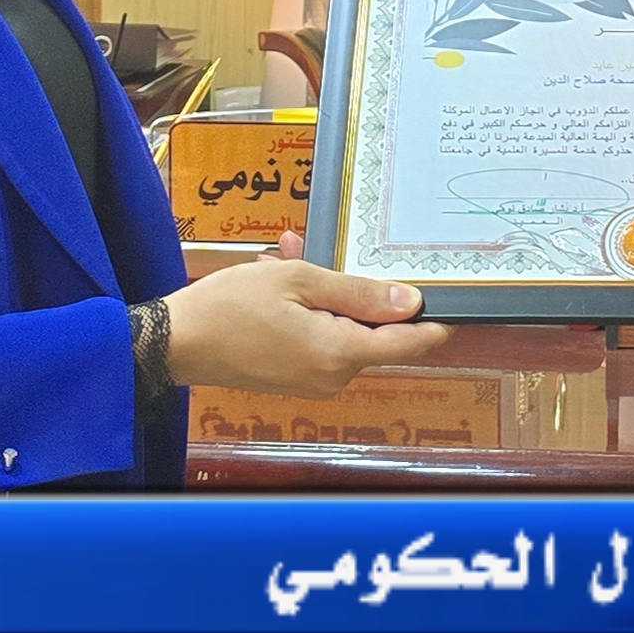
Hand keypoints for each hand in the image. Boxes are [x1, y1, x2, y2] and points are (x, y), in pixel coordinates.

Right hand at [162, 250, 453, 397]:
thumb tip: (410, 303)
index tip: (457, 299)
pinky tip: (283, 276)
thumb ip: (358, 293)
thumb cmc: (230, 307)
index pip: (409, 343)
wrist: (176, 343)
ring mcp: (314, 379)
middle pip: (374, 331)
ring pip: (344, 328)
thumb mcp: (298, 282)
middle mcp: (333, 375)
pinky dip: (310, 309)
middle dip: (358, 289)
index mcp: (339, 353)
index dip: (436, 321)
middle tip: (329, 253)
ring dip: (327, 293)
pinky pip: (320, 337)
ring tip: (292, 258)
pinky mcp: (296, 376)